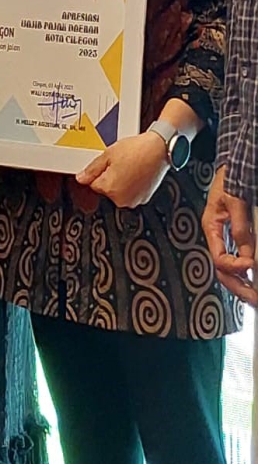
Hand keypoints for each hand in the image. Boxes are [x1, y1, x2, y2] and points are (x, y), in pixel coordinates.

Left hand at [76, 132, 168, 207]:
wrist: (160, 149)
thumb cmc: (137, 150)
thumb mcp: (108, 155)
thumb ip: (92, 169)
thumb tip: (81, 178)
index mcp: (110, 188)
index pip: (93, 184)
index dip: (100, 171)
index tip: (109, 163)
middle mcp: (122, 199)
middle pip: (106, 189)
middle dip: (110, 177)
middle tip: (120, 163)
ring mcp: (134, 200)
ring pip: (119, 192)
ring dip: (121, 181)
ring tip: (130, 166)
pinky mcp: (144, 198)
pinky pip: (131, 192)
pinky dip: (132, 184)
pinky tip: (137, 172)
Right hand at [202, 165, 256, 306]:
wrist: (232, 164)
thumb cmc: (228, 178)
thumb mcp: (235, 201)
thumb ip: (240, 228)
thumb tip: (247, 255)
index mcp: (211, 228)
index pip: (219, 258)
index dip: (234, 266)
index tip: (251, 266)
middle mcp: (217, 236)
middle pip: (223, 271)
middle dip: (239, 288)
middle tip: (254, 299)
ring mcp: (224, 238)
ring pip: (229, 269)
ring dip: (242, 284)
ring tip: (255, 297)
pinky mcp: (234, 236)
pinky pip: (237, 259)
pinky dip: (245, 272)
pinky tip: (253, 280)